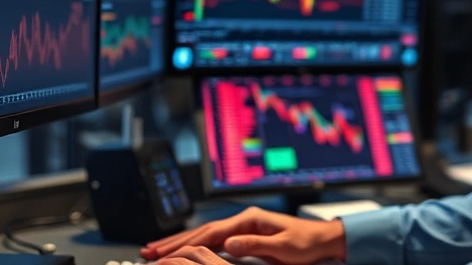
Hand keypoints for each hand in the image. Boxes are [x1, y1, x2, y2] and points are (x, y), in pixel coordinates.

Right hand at [140, 207, 345, 264]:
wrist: (323, 239)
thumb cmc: (306, 243)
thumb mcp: (283, 247)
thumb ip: (256, 245)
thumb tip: (229, 243)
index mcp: (250, 219)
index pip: (210, 233)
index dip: (184, 243)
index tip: (163, 252)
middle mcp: (244, 219)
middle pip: (201, 231)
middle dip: (174, 241)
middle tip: (148, 251)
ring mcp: (244, 225)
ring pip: (204, 235)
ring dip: (180, 243)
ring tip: (158, 250)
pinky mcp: (246, 234)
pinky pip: (214, 240)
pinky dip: (196, 245)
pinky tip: (185, 251)